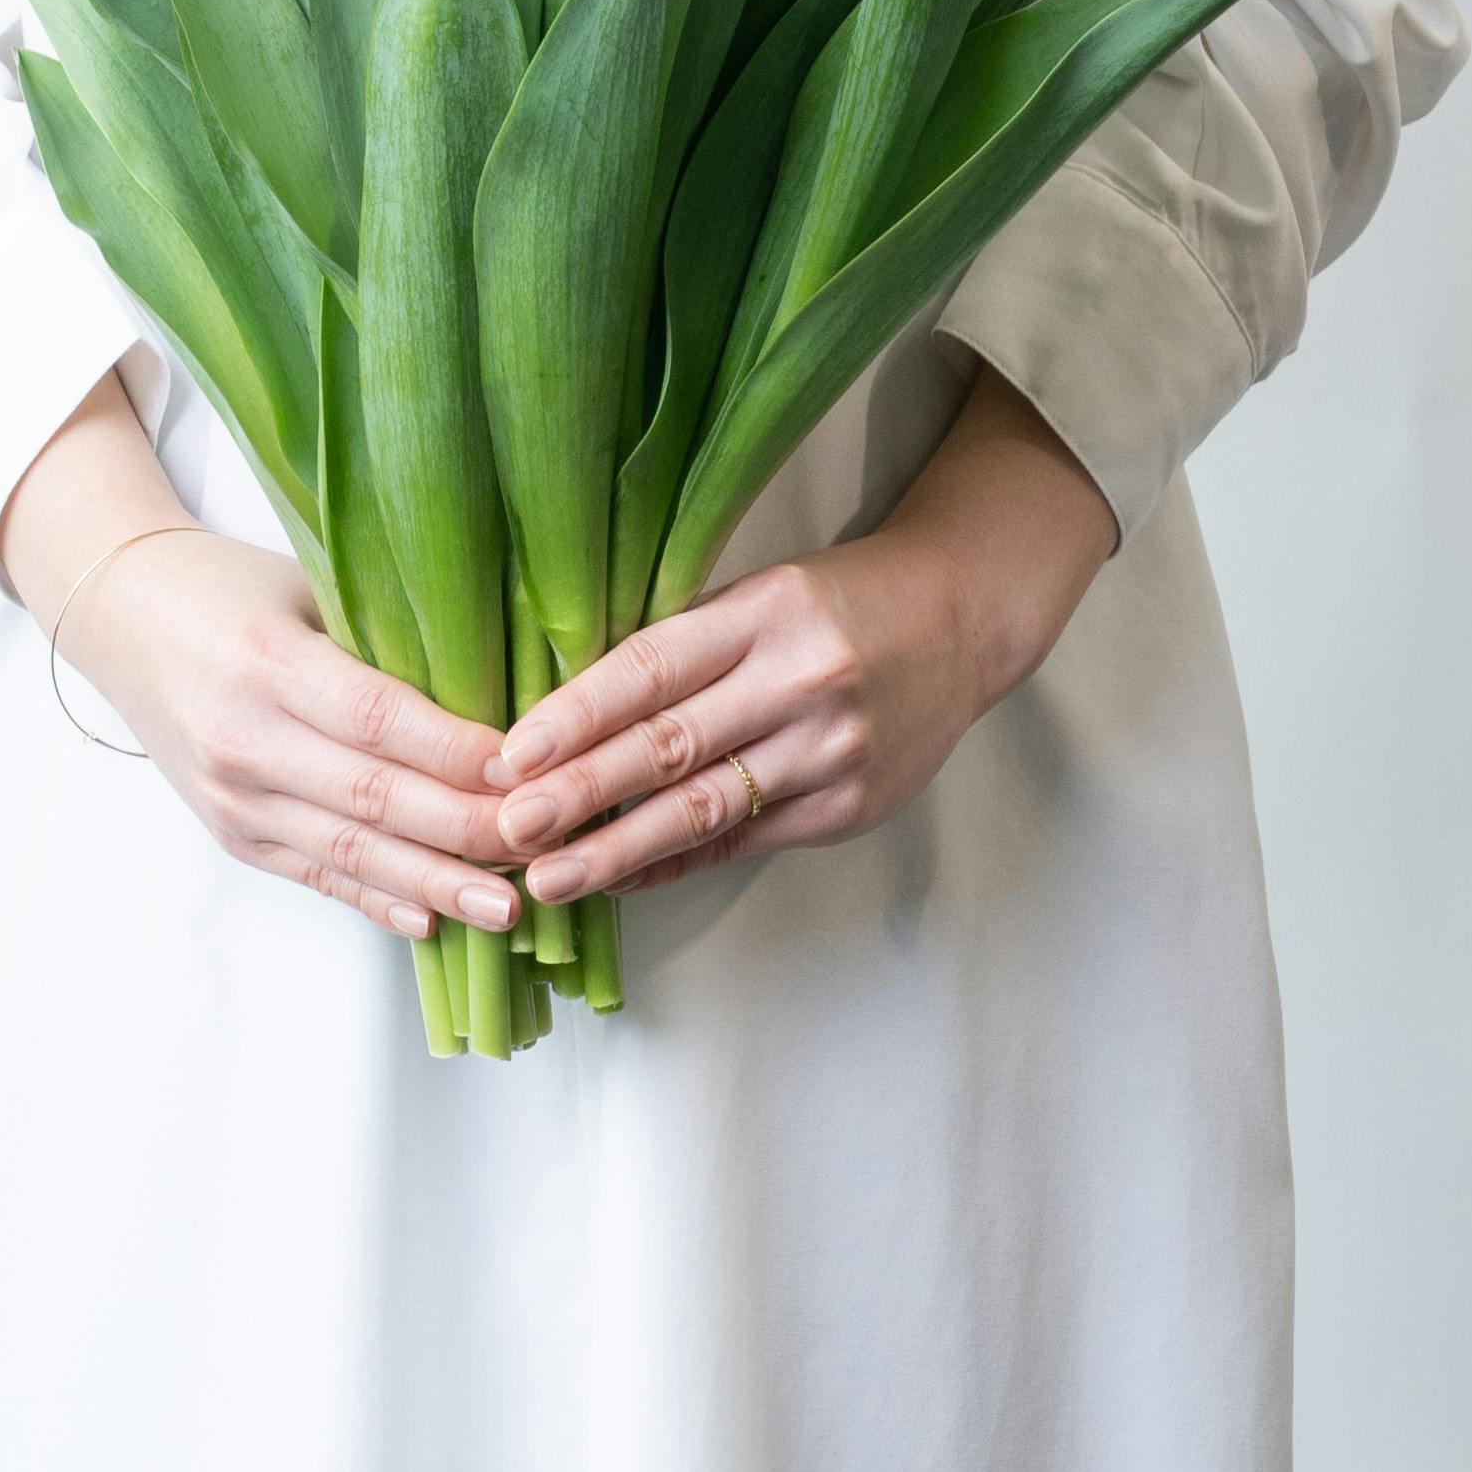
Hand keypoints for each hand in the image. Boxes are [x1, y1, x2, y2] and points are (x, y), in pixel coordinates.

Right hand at [65, 529, 523, 942]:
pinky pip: (318, 876)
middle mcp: (243, 740)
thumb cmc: (230, 588)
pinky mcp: (233, 834)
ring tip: (508, 909)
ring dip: (436, 885)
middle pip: (373, 797)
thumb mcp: (305, 585)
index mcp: (267, 662)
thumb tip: (502, 679)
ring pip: (350, 853)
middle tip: (545, 844)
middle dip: (466, 830)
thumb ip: (385, 633)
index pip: (377, 718)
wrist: (122, 620)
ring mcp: (233, 799)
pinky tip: (434, 921)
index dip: (456, 751)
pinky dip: (379, 900)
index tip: (531, 769)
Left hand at [486, 367, 1117, 902]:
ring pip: (705, 810)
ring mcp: (830, 753)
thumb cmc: (839, 600)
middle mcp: (800, 683)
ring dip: (618, 849)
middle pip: (670, 747)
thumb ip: (684, 643)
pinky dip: (677, 863)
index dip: (576, 716)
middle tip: (506, 829)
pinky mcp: (849, 807)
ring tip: (548, 878)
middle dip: (579, 794)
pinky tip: (622, 879)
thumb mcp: (762, 591)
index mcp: (767, 613)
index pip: (653, 668)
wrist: (965, 620)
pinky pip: (745, 842)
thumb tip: (570, 708)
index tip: (510, 754)